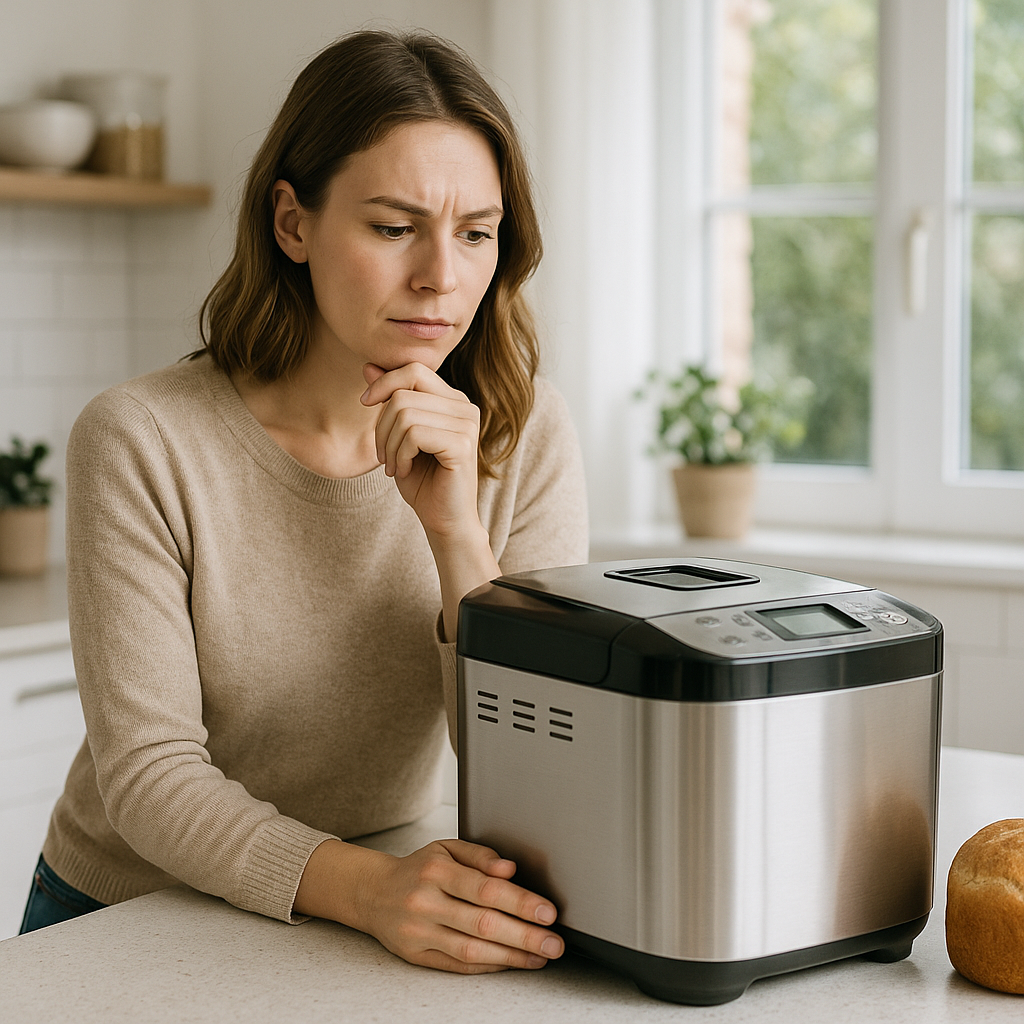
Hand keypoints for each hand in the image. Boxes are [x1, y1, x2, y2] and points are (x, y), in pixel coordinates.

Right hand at [296, 838, 563, 972]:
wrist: (373, 892)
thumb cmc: (418, 869)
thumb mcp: (446, 848)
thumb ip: (481, 855)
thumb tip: (510, 869)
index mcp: (437, 870)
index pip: (486, 889)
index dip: (520, 902)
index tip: (547, 912)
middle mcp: (426, 901)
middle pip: (482, 923)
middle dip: (524, 936)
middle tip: (554, 943)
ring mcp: (419, 932)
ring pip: (471, 950)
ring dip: (511, 956)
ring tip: (539, 957)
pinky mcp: (416, 956)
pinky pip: (457, 965)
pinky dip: (488, 966)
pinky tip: (511, 963)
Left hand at [360, 362, 480, 542]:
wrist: (444, 520)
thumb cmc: (423, 480)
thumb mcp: (398, 434)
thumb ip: (389, 399)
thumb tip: (368, 365)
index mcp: (452, 400)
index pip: (413, 370)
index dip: (384, 382)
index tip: (365, 404)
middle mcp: (465, 407)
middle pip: (404, 391)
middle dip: (381, 424)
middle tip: (383, 455)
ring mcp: (467, 424)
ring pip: (405, 413)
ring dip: (388, 444)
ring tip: (395, 466)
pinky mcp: (463, 445)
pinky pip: (414, 434)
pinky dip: (400, 455)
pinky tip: (405, 471)